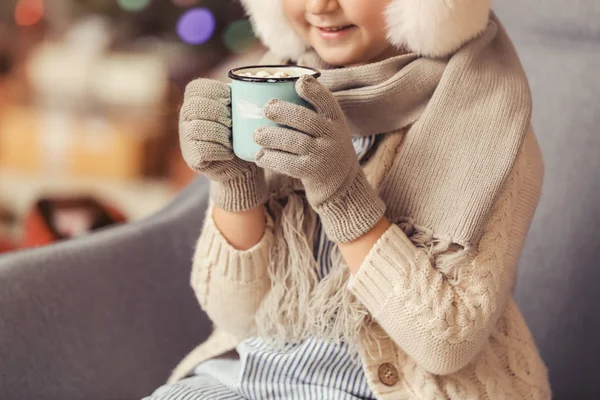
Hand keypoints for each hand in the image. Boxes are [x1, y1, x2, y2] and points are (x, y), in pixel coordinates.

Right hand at [180, 78, 267, 211]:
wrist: (242, 163)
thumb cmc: (243, 130)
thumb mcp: (244, 108)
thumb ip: (246, 91)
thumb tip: (264, 75)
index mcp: (196, 98)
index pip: (198, 87)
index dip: (217, 93)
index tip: (232, 102)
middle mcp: (186, 115)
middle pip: (195, 107)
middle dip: (219, 114)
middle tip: (233, 123)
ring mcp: (185, 136)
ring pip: (197, 128)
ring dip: (220, 133)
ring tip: (232, 139)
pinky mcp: (191, 157)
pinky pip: (201, 150)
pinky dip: (219, 151)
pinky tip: (228, 153)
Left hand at [254, 75, 384, 241]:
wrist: (341, 184)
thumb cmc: (325, 147)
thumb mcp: (328, 127)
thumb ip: (311, 110)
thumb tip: (275, 86)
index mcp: (336, 120)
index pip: (327, 101)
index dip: (314, 90)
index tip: (299, 82)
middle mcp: (332, 136)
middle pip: (307, 120)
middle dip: (284, 111)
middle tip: (266, 108)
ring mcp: (322, 155)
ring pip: (294, 142)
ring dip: (272, 136)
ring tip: (257, 134)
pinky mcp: (311, 173)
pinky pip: (288, 164)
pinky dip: (271, 159)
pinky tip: (259, 155)